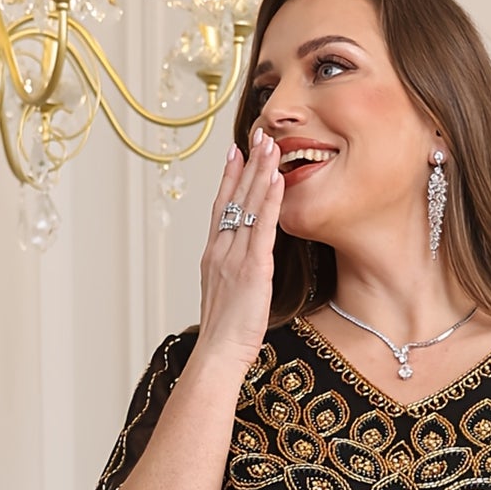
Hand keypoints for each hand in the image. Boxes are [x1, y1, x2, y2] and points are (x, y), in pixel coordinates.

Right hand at [195, 130, 283, 370]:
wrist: (218, 354)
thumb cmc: (224, 336)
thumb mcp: (225, 297)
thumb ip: (231, 275)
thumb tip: (240, 269)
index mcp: (213, 255)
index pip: (221, 207)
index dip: (228, 178)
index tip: (235, 152)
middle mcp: (220, 250)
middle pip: (234, 198)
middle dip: (247, 165)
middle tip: (257, 134)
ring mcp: (235, 257)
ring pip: (249, 206)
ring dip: (261, 173)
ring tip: (270, 144)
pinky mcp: (253, 269)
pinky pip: (263, 228)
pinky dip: (271, 201)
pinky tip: (277, 180)